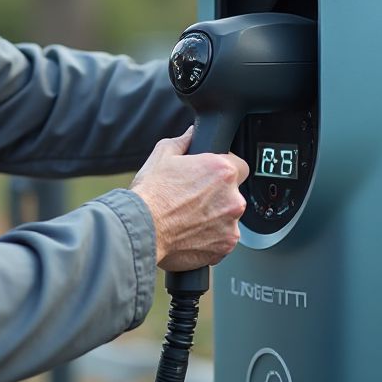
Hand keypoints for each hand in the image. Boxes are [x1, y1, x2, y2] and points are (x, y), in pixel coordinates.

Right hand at [129, 126, 248, 272]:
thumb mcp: (163, 153)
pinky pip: (222, 238)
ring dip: (214, 216)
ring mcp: (230, 225)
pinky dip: (210, 237)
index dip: (225, 169)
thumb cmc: (151, 193)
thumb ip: (185, 141)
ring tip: (188, 216)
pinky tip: (189, 231)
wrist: (141, 227)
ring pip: (227, 217)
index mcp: (222, 171)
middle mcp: (232, 198)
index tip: (212, 176)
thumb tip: (192, 134)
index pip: (240, 165)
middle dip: (217, 194)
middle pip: (234, 193)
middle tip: (193, 197)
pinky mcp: (224, 247)